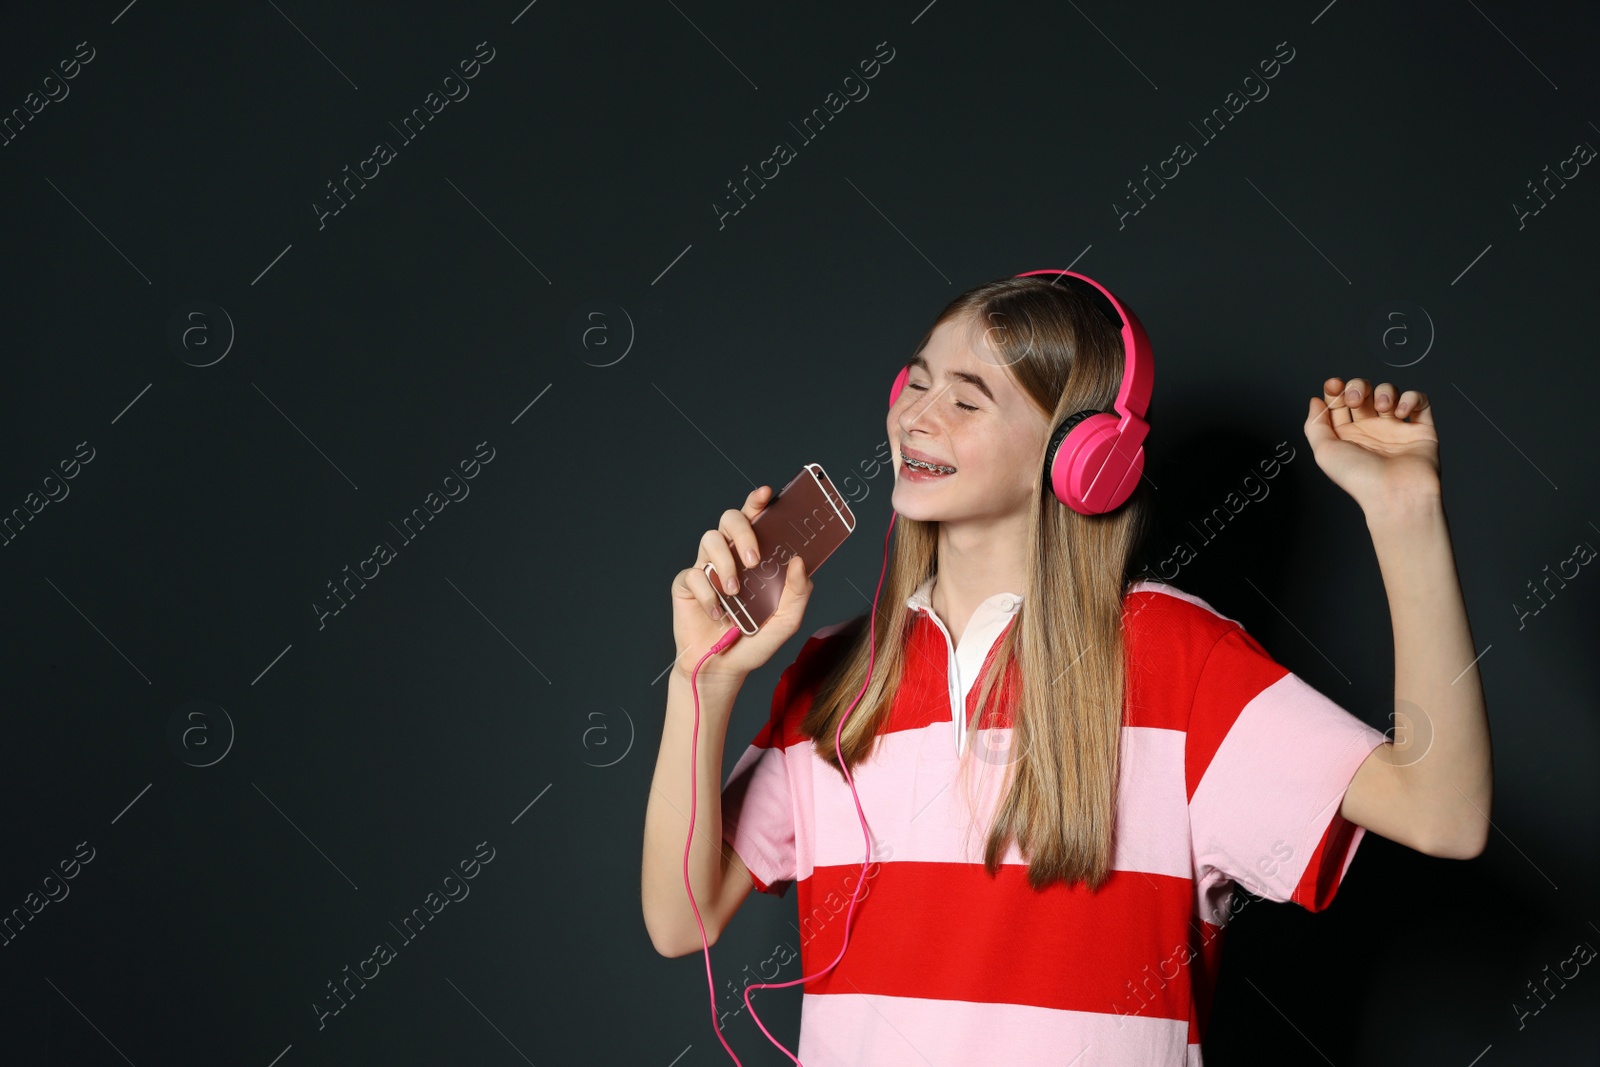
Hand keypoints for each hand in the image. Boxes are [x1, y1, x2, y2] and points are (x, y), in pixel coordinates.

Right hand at [669, 485, 812, 685]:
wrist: (722, 669)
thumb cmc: (753, 641)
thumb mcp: (786, 621)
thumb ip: (798, 594)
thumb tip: (800, 562)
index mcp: (754, 557)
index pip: (755, 519)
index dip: (757, 502)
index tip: (766, 494)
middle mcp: (730, 556)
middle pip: (729, 519)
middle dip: (743, 532)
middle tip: (754, 560)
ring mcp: (706, 568)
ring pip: (710, 540)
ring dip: (725, 564)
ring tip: (735, 592)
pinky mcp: (686, 585)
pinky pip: (693, 574)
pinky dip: (708, 595)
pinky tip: (717, 614)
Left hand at [1304, 377, 1439, 513]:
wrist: (1396, 494)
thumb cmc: (1360, 479)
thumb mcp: (1324, 451)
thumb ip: (1314, 424)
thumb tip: (1314, 401)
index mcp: (1347, 436)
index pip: (1338, 403)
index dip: (1335, 390)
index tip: (1333, 385)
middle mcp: (1371, 431)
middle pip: (1363, 392)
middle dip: (1358, 386)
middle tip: (1355, 399)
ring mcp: (1396, 429)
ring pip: (1390, 393)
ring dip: (1384, 391)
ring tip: (1382, 407)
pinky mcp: (1421, 429)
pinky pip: (1420, 401)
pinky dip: (1411, 398)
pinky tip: (1400, 412)